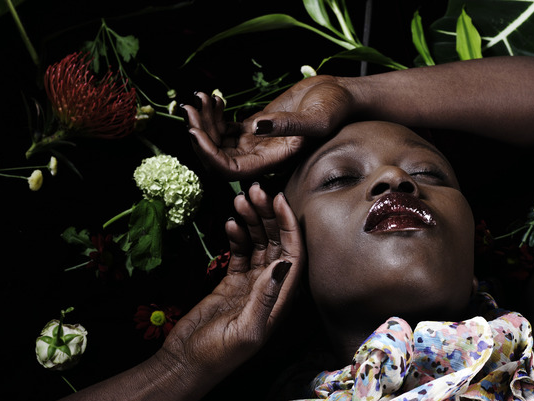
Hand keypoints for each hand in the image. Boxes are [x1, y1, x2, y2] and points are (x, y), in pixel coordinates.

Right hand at [159, 184, 303, 379]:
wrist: (185, 364)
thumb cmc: (217, 356)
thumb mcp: (245, 331)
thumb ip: (265, 297)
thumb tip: (284, 264)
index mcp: (280, 301)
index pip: (293, 255)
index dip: (288, 226)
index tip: (278, 200)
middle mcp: (270, 289)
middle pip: (277, 243)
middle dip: (269, 215)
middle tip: (255, 190)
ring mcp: (250, 284)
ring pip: (258, 243)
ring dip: (252, 220)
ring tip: (240, 198)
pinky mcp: (231, 282)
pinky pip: (240, 252)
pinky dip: (237, 235)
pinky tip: (231, 220)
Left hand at [185, 75, 353, 178]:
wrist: (343, 97)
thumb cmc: (336, 109)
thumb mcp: (317, 118)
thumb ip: (289, 125)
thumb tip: (257, 127)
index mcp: (273, 161)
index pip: (231, 171)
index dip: (208, 155)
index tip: (194, 132)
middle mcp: (261, 157)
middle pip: (217, 157)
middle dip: (199, 135)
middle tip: (189, 108)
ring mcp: (255, 142)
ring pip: (217, 141)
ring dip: (203, 122)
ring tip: (199, 98)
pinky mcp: (255, 127)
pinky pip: (224, 128)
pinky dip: (213, 114)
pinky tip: (213, 98)